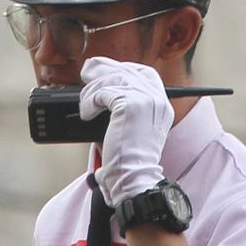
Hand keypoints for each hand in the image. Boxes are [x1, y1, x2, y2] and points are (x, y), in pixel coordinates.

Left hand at [78, 57, 172, 206]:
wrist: (132, 177)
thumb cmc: (126, 161)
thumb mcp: (129, 129)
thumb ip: (122, 109)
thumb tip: (100, 91)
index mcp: (161, 107)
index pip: (146, 74)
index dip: (126, 68)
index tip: (108, 70)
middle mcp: (157, 100)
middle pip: (128, 71)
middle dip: (105, 68)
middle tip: (87, 70)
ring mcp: (145, 100)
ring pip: (113, 79)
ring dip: (93, 89)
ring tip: (84, 103)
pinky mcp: (130, 105)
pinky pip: (103, 92)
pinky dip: (90, 102)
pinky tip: (86, 113)